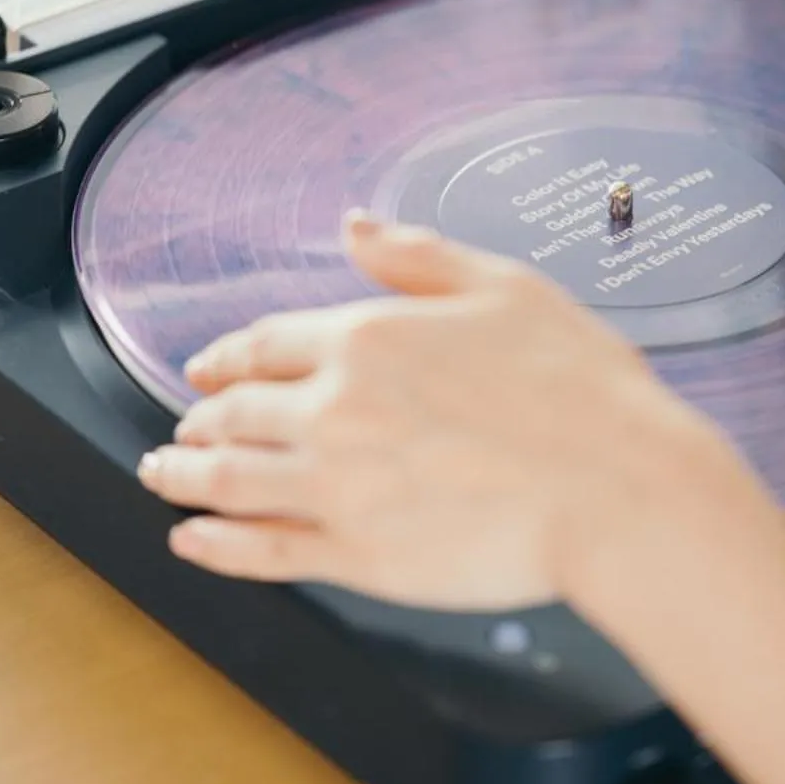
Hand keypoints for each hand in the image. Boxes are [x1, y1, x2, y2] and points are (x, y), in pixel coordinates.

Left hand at [135, 211, 760, 609]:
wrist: (620, 490)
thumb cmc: (582, 391)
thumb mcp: (505, 288)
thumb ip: (417, 258)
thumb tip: (354, 226)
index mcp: (368, 338)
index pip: (267, 343)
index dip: (228, 355)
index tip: (208, 367)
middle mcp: (335, 410)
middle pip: (234, 411)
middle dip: (200, 417)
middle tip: (184, 426)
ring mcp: (338, 488)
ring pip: (231, 480)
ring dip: (183, 476)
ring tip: (164, 475)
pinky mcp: (356, 558)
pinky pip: (261, 552)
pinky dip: (215, 546)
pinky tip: (193, 542)